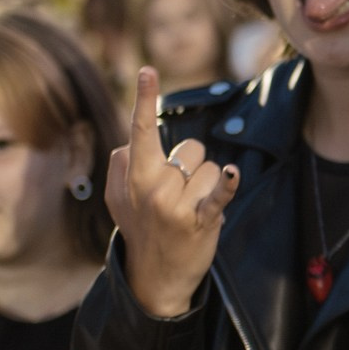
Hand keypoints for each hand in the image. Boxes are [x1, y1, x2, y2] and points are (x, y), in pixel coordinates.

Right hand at [109, 66, 240, 318]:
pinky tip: (230, 173)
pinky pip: (217, 192)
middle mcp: (153, 186)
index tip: (148, 70)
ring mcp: (176, 204)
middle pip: (190, 148)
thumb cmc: (141, 229)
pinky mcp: (200, 220)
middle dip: (191, 166)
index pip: (141, 131)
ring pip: (209, 168)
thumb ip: (121, 166)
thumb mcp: (118, 199)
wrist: (154, 279)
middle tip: (178, 196)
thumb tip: (130, 143)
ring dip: (207, 186)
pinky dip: (226, 184)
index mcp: (134, 176)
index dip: (145, 99)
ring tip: (192, 210)